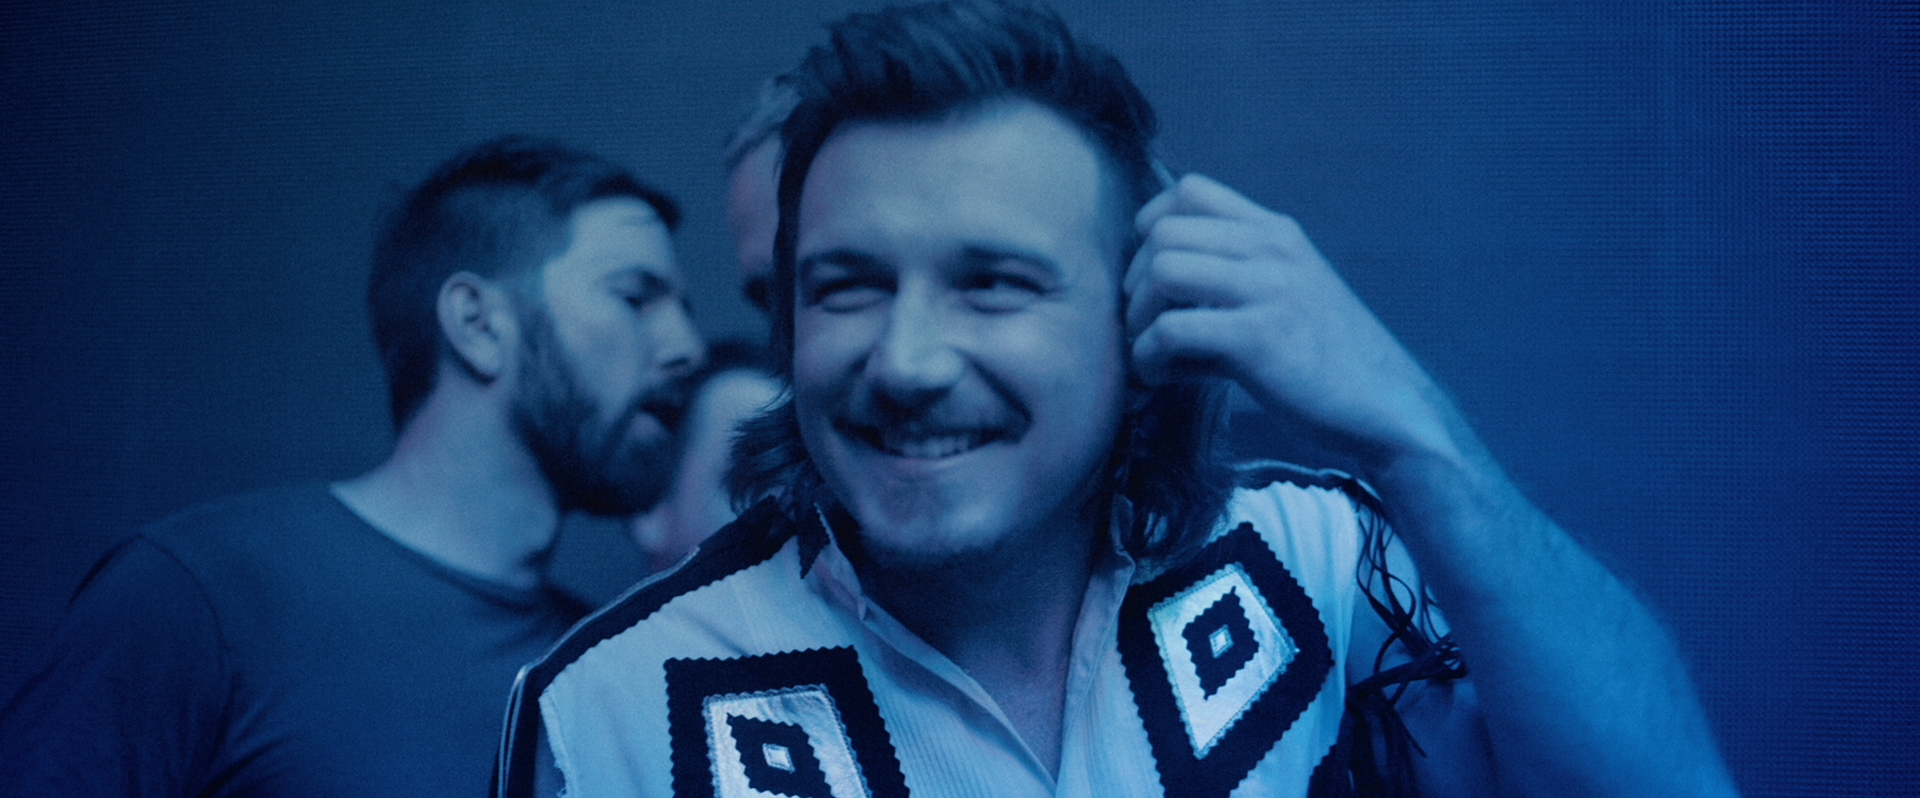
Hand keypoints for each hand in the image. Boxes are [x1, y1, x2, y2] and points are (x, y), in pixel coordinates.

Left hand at [1125, 174, 1460, 468]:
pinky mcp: (1258, 337)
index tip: (1153, 280)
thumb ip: (1229, 279)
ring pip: (1162, 270)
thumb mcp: (1285, 296)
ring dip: (1137, 318)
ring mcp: (1268, 289)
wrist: (1388, 408)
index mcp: (1276, 233)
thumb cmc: (1327, 361)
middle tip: (1144, 326)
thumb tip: (1148, 294)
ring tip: (1151, 354)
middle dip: (1134, 282)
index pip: (1189, 190)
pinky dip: (1149, 358)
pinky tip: (1160, 379)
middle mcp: (1272, 249)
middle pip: (1162, 231)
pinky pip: (1171, 330)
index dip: (1151, 230)